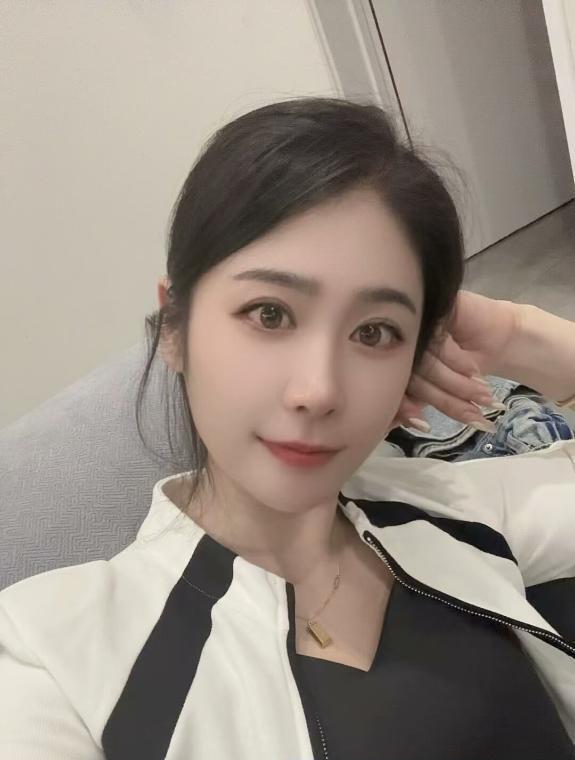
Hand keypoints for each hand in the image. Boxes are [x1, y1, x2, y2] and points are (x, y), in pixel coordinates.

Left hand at [391, 290, 519, 429]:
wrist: (498, 339)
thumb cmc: (466, 369)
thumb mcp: (440, 389)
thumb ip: (419, 404)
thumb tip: (404, 424)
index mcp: (394, 361)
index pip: (393, 386)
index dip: (406, 408)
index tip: (423, 426)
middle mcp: (401, 341)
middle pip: (412, 375)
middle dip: (445, 400)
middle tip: (472, 416)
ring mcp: (417, 323)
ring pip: (426, 360)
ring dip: (456, 383)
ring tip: (481, 396)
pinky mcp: (436, 308)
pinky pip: (439, 339)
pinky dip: (457, 360)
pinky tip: (474, 372)